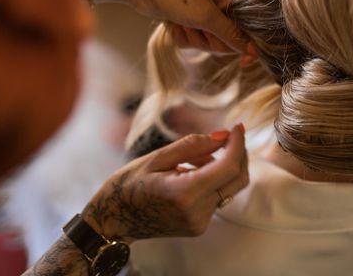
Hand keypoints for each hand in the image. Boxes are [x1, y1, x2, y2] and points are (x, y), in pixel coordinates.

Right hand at [82, 124, 247, 241]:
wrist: (113, 220)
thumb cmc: (128, 184)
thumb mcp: (157, 157)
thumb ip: (193, 145)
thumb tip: (224, 135)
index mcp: (184, 193)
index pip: (228, 167)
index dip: (238, 144)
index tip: (238, 126)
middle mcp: (197, 212)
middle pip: (237, 180)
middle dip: (239, 154)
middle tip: (228, 135)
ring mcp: (200, 223)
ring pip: (229, 188)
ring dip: (224, 166)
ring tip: (196, 156)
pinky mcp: (199, 226)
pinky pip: (218, 197)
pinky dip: (214, 179)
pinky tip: (192, 170)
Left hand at [125, 0, 249, 51]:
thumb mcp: (206, 16)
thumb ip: (232, 35)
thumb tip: (255, 51)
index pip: (252, 29)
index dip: (245, 45)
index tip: (244, 63)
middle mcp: (226, 2)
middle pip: (230, 40)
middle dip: (210, 40)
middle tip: (196, 26)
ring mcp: (208, 11)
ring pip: (210, 43)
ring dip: (193, 38)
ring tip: (181, 20)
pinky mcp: (191, 18)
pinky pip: (193, 40)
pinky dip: (181, 35)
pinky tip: (172, 21)